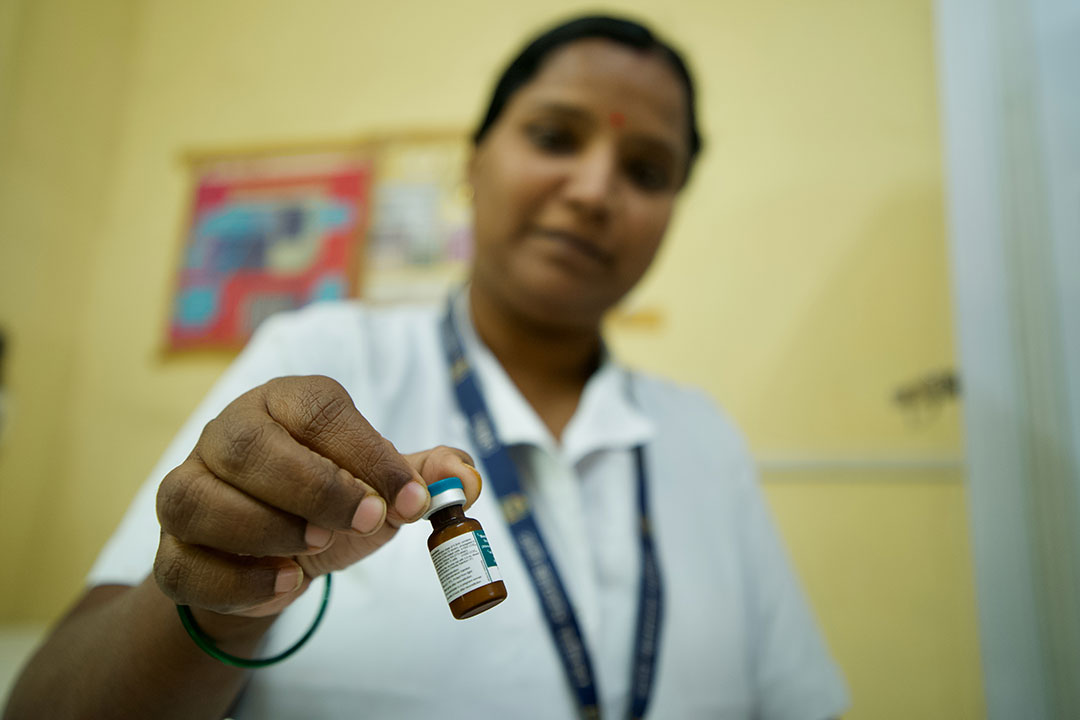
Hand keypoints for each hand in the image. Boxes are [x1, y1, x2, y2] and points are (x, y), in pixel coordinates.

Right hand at [153, 375, 479, 617]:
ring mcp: (187, 489)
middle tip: (364, 521)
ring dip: (267, 530)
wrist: (274, 562)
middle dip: (314, 487)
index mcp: (284, 403)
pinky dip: (237, 581)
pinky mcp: (170, 550)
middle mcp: (227, 435)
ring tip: (317, 549)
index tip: (412, 499)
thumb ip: (425, 477)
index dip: (368, 453)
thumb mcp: (382, 488)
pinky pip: (183, 563)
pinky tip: (285, 583)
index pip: (318, 410)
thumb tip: (465, 476)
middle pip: (249, 446)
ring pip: (199, 500)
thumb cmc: (332, 506)